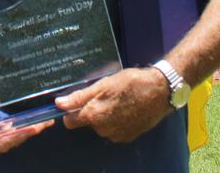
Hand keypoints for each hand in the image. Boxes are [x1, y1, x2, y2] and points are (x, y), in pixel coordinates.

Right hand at [0, 80, 50, 156]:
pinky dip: (25, 128)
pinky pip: (14, 134)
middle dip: (27, 132)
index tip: (32, 128)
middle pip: (8, 142)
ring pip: (13, 139)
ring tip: (45, 120)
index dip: (17, 135)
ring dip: (29, 130)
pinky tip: (39, 121)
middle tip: (44, 122)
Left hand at [55, 67, 169, 142]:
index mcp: (94, 116)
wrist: (160, 92)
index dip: (70, 111)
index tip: (75, 102)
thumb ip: (79, 97)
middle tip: (103, 94)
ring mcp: (117, 135)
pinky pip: (115, 129)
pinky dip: (117, 120)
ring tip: (117, 98)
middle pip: (87, 122)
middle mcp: (104, 130)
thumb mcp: (102, 85)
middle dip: (91, 109)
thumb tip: (59, 104)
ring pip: (101, 125)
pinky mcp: (129, 136)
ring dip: (105, 114)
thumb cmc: (131, 84)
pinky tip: (125, 107)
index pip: (70, 121)